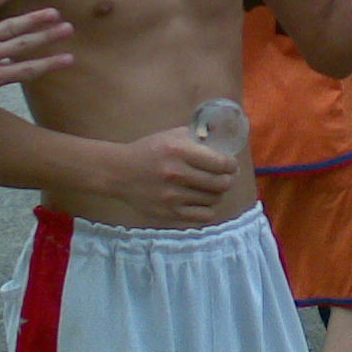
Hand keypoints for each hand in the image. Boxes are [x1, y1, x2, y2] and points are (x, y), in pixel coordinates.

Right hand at [110, 125, 239, 225]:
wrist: (120, 172)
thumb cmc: (150, 151)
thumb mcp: (172, 136)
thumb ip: (198, 136)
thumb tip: (224, 138)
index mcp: (179, 151)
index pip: (221, 163)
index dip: (232, 165)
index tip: (231, 164)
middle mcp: (176, 174)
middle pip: (221, 183)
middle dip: (228, 179)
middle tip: (226, 176)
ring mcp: (172, 196)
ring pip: (214, 200)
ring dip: (217, 194)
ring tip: (213, 188)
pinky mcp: (169, 213)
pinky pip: (203, 216)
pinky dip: (208, 208)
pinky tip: (203, 201)